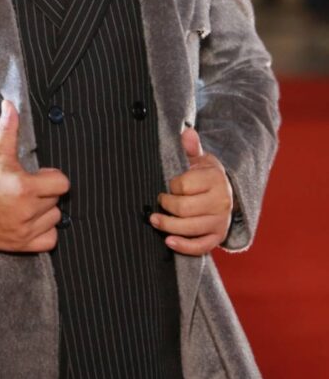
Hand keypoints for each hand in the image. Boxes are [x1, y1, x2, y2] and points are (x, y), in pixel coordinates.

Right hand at [0, 100, 69, 252]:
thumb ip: (8, 130)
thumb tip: (10, 104)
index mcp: (24, 187)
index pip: (62, 183)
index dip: (52, 177)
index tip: (39, 175)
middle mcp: (27, 211)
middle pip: (57, 200)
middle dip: (46, 193)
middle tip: (28, 189)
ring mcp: (24, 230)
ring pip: (54, 219)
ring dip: (45, 212)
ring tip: (28, 205)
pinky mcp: (20, 245)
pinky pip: (49, 240)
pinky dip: (44, 232)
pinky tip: (31, 221)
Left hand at [149, 128, 232, 255]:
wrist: (224, 192)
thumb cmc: (205, 175)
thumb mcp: (199, 158)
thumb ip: (190, 147)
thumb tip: (186, 132)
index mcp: (215, 179)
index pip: (183, 185)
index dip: (170, 186)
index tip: (168, 185)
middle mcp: (222, 201)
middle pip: (184, 209)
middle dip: (165, 206)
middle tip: (159, 201)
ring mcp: (221, 221)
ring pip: (190, 229)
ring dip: (167, 226)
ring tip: (154, 220)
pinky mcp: (218, 237)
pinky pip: (201, 247)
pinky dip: (183, 246)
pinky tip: (168, 241)